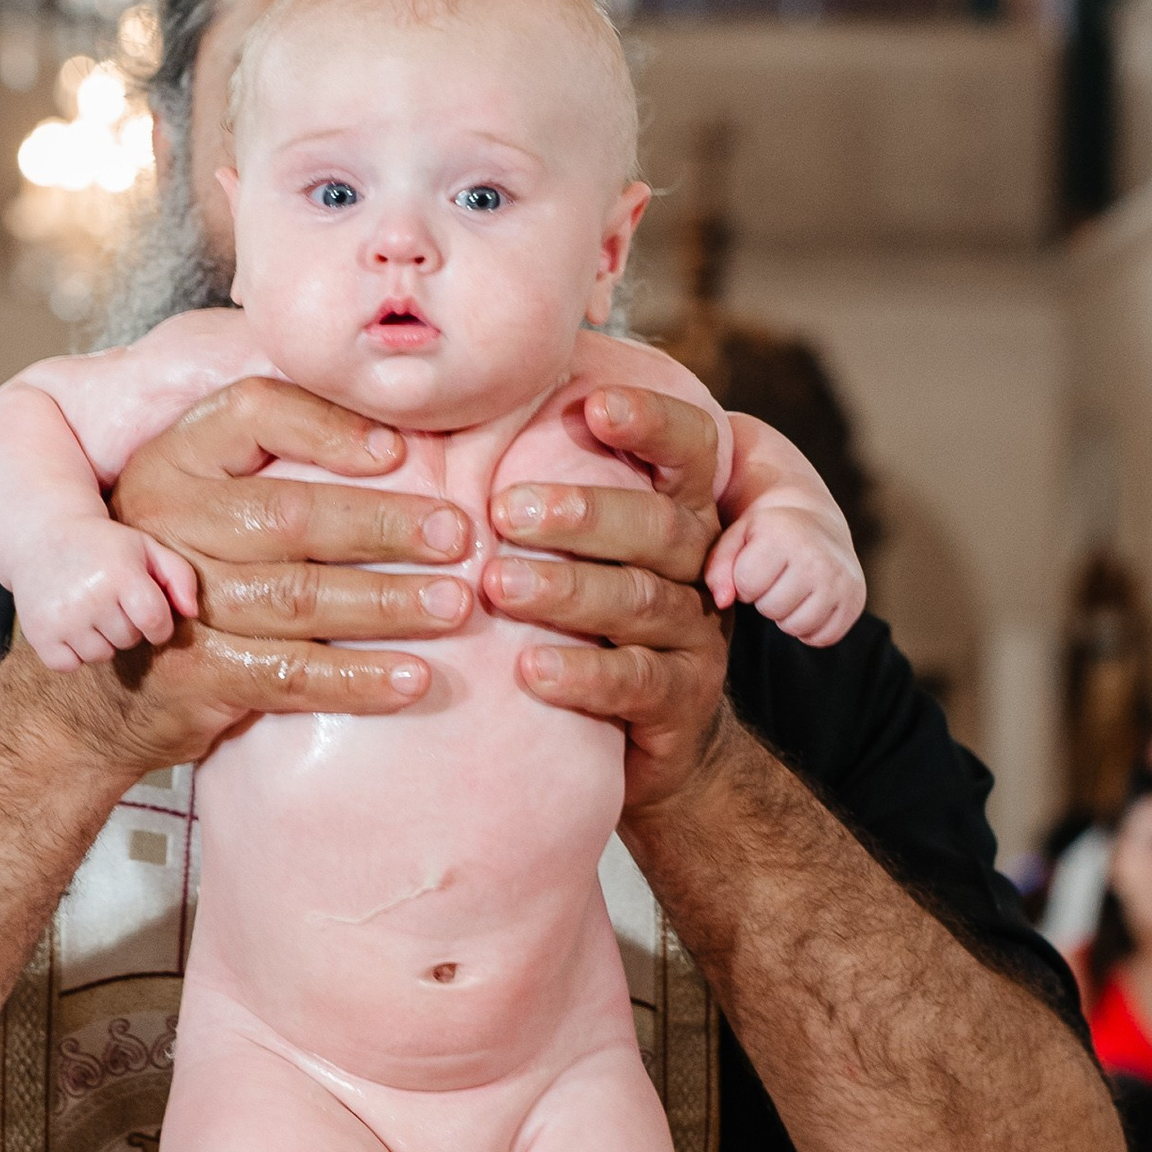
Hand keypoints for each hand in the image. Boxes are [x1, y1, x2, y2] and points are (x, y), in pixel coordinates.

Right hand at [18, 532, 200, 670]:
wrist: (41, 532)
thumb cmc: (102, 544)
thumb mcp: (144, 547)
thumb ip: (180, 576)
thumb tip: (192, 614)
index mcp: (120, 573)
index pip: (156, 624)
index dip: (158, 625)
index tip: (149, 615)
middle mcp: (90, 596)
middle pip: (128, 640)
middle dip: (126, 626)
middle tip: (110, 601)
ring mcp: (62, 617)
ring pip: (100, 655)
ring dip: (100, 640)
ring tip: (89, 611)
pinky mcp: (39, 632)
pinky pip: (68, 665)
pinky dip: (71, 653)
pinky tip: (69, 625)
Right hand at [72, 375, 475, 768]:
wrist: (94, 697)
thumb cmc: (180, 583)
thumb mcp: (202, 507)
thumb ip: (270, 469)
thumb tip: (405, 436)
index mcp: (175, 460)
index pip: (255, 412)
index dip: (331, 426)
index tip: (401, 449)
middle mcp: (166, 521)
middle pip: (291, 514)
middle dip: (387, 526)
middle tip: (459, 535)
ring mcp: (177, 603)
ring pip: (300, 597)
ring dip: (390, 604)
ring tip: (456, 605)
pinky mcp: (195, 674)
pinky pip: (293, 673)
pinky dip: (360, 679)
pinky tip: (415, 680)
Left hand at [480, 381, 728, 815]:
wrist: (646, 746)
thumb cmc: (585, 624)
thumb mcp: (580, 555)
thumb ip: (545, 496)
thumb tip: (453, 417)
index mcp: (678, 514)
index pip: (689, 451)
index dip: (652, 424)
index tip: (597, 404)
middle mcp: (698, 568)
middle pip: (657, 526)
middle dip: (583, 513)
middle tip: (504, 510)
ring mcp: (695, 637)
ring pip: (640, 601)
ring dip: (566, 590)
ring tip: (499, 586)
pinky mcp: (681, 703)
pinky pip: (635, 682)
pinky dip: (582, 674)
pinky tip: (529, 670)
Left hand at [709, 503, 865, 645]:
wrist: (816, 522)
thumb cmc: (768, 533)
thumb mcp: (737, 537)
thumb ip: (718, 567)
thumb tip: (722, 601)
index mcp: (785, 535)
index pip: (746, 585)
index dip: (744, 582)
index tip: (755, 565)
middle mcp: (819, 557)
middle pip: (771, 608)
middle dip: (765, 598)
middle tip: (775, 578)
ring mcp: (842, 580)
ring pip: (797, 627)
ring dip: (786, 615)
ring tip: (790, 589)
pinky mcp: (856, 600)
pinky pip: (822, 637)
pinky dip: (810, 628)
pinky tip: (808, 602)